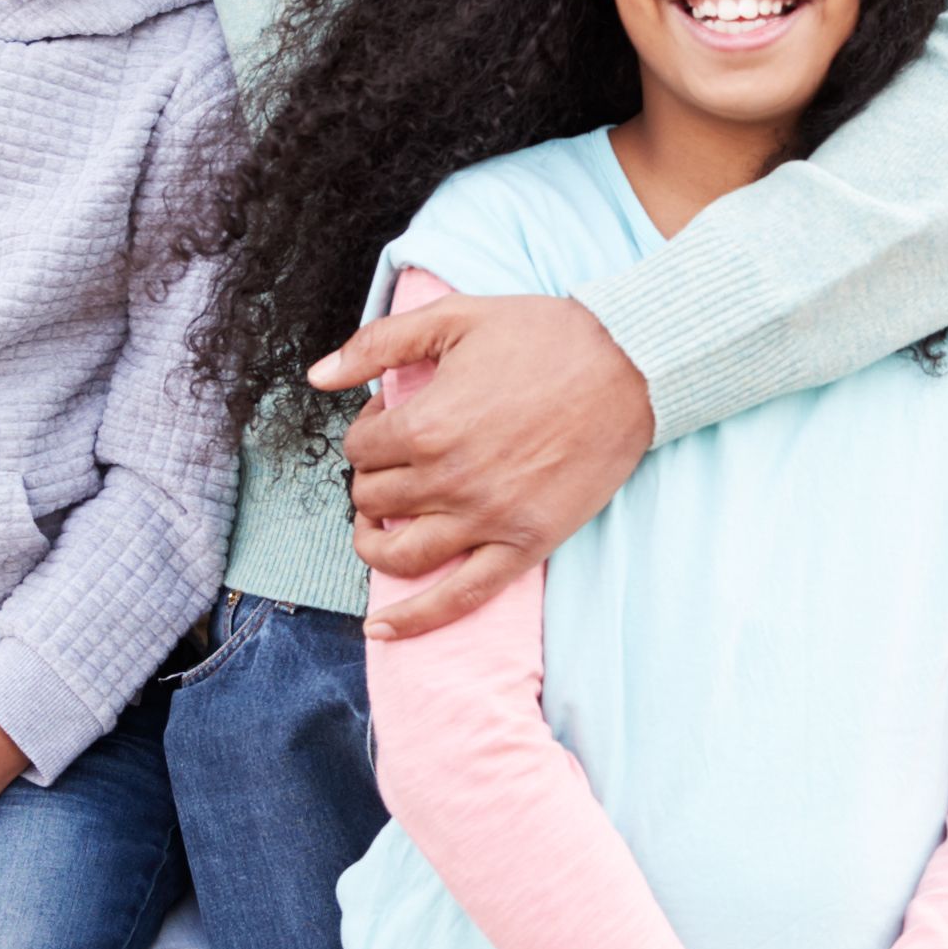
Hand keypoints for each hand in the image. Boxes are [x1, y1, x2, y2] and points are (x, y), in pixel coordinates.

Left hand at [311, 291, 649, 639]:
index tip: (389, 420)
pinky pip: (459, 597)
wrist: (630, 366)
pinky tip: (380, 629)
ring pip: (399, 555)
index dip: (366, 431)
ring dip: (373, 546)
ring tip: (374, 532)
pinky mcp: (524, 545)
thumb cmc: (546, 337)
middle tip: (393, 463)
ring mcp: (487, 520)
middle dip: (371, 482)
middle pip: (372, 501)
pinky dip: (414, 621)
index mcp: (426, 425)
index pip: (360, 449)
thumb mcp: (455, 318)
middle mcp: (449, 480)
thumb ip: (378, 343)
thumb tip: (318, 375)